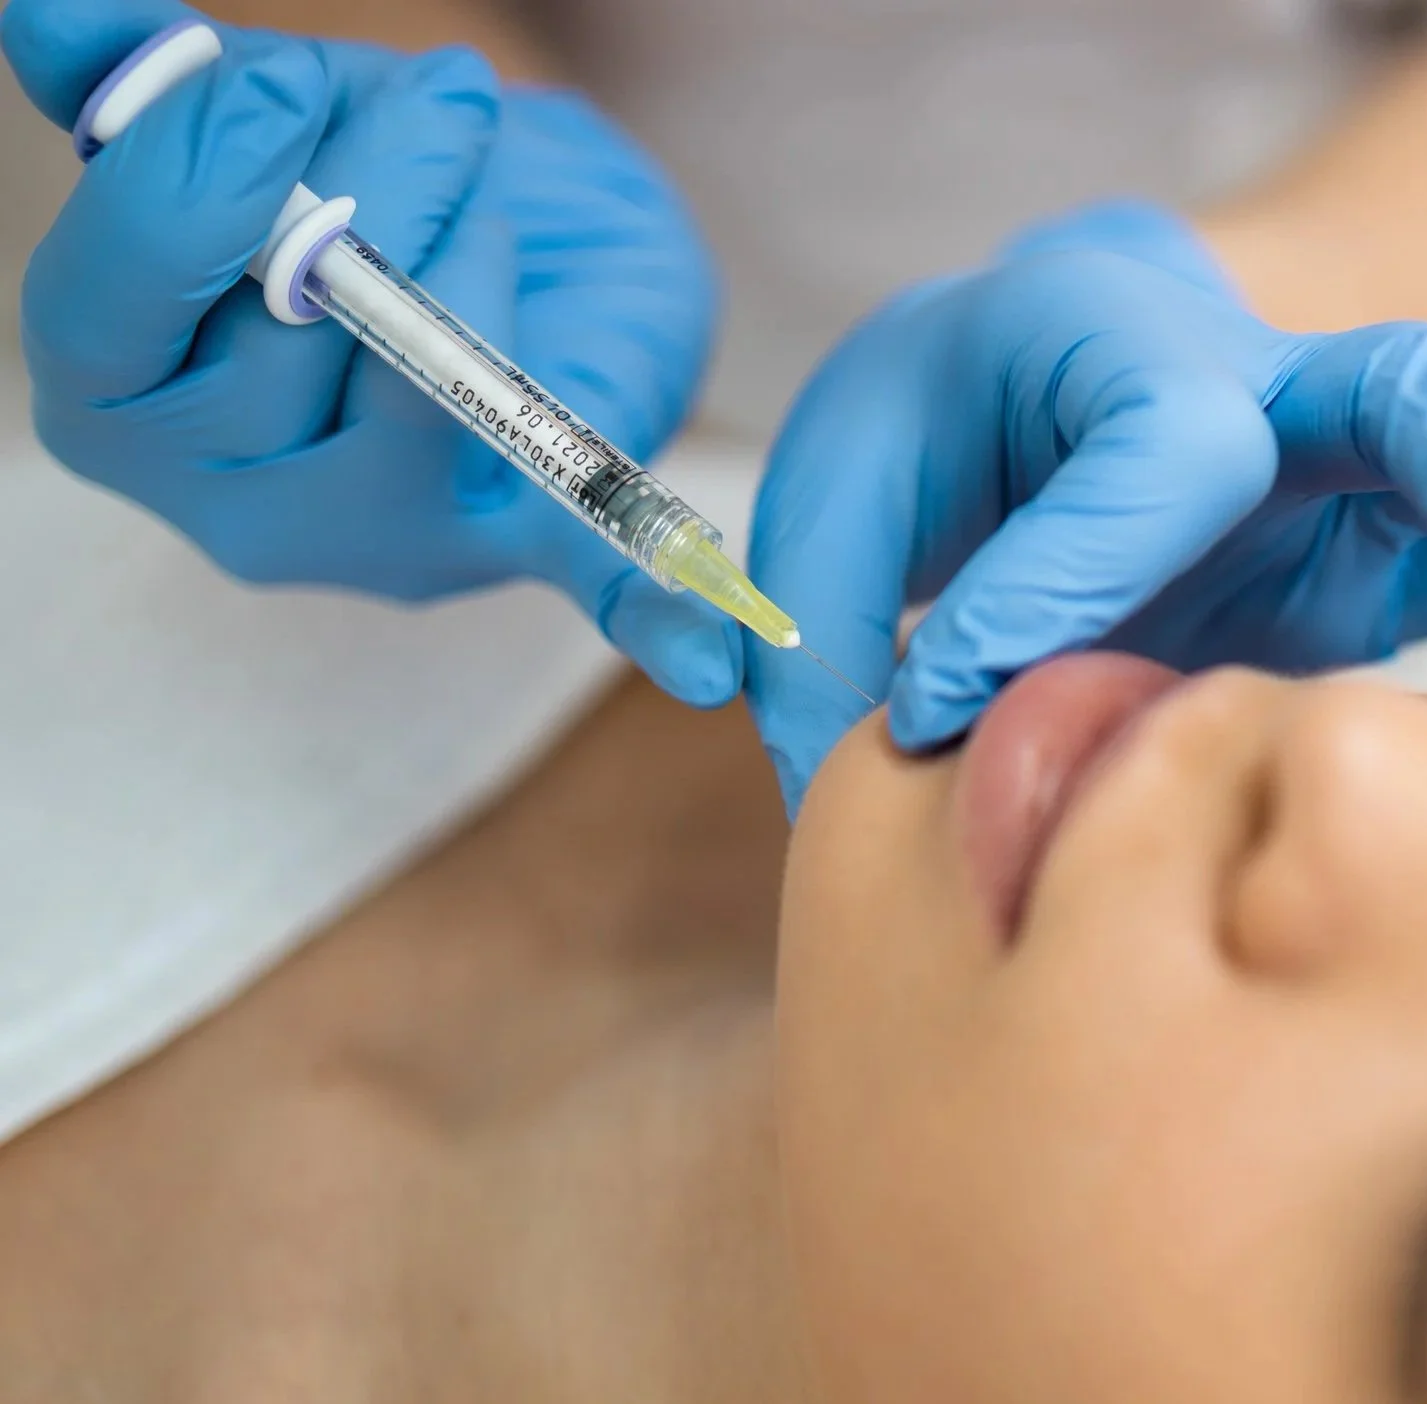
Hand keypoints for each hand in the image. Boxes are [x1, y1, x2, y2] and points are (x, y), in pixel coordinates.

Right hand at [5, 0, 734, 703]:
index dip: (200, 178)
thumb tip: (47, 11)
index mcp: (115, 396)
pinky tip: (710, 666)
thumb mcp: (265, 121)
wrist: (527, 238)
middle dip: (372, 195)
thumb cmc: (370, 184)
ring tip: (489, 168)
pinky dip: (649, 616)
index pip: (116, 299)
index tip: (294, 78)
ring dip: (471, 255)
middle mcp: (231, 499)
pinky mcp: (521, 542)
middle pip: (277, 347)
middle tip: (445, 98)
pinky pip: (584, 581)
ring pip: (420, 402)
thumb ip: (158, 84)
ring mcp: (379, 537)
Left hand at [745, 205, 1426, 813]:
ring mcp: (1339, 470)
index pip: (1134, 455)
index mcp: (1096, 345)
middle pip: (1388, 385)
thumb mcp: (841, 497)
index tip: (956, 699)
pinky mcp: (1383, 551)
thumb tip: (865, 761)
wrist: (1040, 382)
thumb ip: (825, 619)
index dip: (1062, 577)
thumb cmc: (942, 441)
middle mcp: (1248, 385)